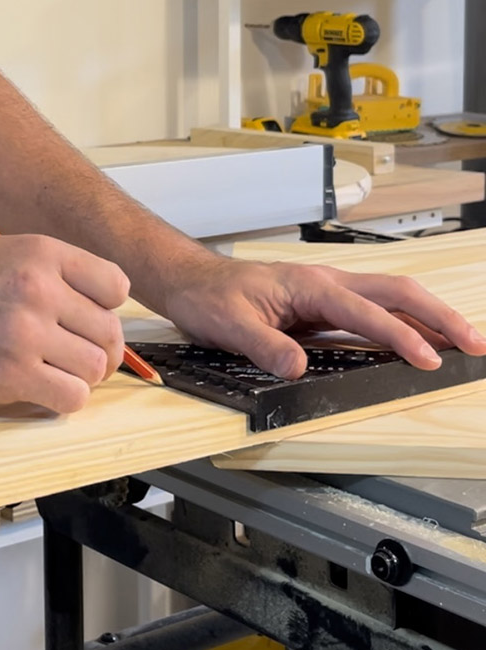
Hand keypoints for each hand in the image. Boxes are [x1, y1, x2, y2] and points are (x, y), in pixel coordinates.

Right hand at [0, 235, 129, 411]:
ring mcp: (26, 334)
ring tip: (58, 371)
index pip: (116, 287)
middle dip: (102, 349)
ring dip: (82, 376)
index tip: (92, 319)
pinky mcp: (12, 375)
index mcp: (43, 254)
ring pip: (95, 368)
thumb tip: (98, 308)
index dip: (108, 308)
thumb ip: (54, 274)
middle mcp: (39, 290)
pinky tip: (45, 388)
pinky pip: (70, 397)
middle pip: (110, 333)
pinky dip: (65, 398)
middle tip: (81, 355)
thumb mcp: (6, 252)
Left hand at [160, 255, 485, 378]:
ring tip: (462, 342)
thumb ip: (263, 346)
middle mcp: (325, 283)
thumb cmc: (209, 296)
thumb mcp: (228, 325)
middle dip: (439, 317)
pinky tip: (416, 339)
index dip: (400, 335)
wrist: (193, 282)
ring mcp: (326, 293)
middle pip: (396, 292)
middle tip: (475, 345)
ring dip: (429, 317)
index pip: (365, 310)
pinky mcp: (322, 305)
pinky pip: (372, 310)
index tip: (427, 359)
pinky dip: (402, 322)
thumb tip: (297, 368)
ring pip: (390, 298)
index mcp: (308, 285)